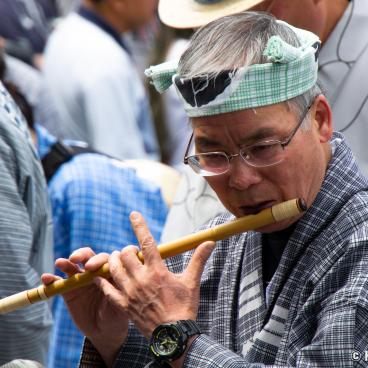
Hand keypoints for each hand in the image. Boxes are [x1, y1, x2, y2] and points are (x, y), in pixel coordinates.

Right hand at [42, 248, 127, 365]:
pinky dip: (51, 280)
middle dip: (82, 255)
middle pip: (88, 257)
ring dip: (65, 263)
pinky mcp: (68, 290)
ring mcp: (81, 280)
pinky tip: (46, 278)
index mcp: (109, 273)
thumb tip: (107, 279)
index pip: (105, 260)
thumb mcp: (118, 304)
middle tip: (75, 259)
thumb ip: (114, 291)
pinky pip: (59, 283)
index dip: (98, 260)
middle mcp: (95, 272)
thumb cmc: (116, 315)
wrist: (104, 331)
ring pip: (73, 266)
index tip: (91, 267)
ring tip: (59, 263)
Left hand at [96, 211, 214, 337]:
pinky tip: (101, 278)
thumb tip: (210, 242)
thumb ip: (198, 259)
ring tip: (118, 260)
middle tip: (131, 252)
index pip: (147, 242)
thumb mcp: (192, 281)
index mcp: (158, 271)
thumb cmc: (185, 307)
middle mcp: (142, 279)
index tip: (133, 214)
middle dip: (126, 249)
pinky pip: (107, 290)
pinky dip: (102, 282)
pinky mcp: (124, 305)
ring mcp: (131, 293)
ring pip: (113, 269)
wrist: (175, 335)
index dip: (140, 226)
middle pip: (125, 254)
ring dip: (114, 261)